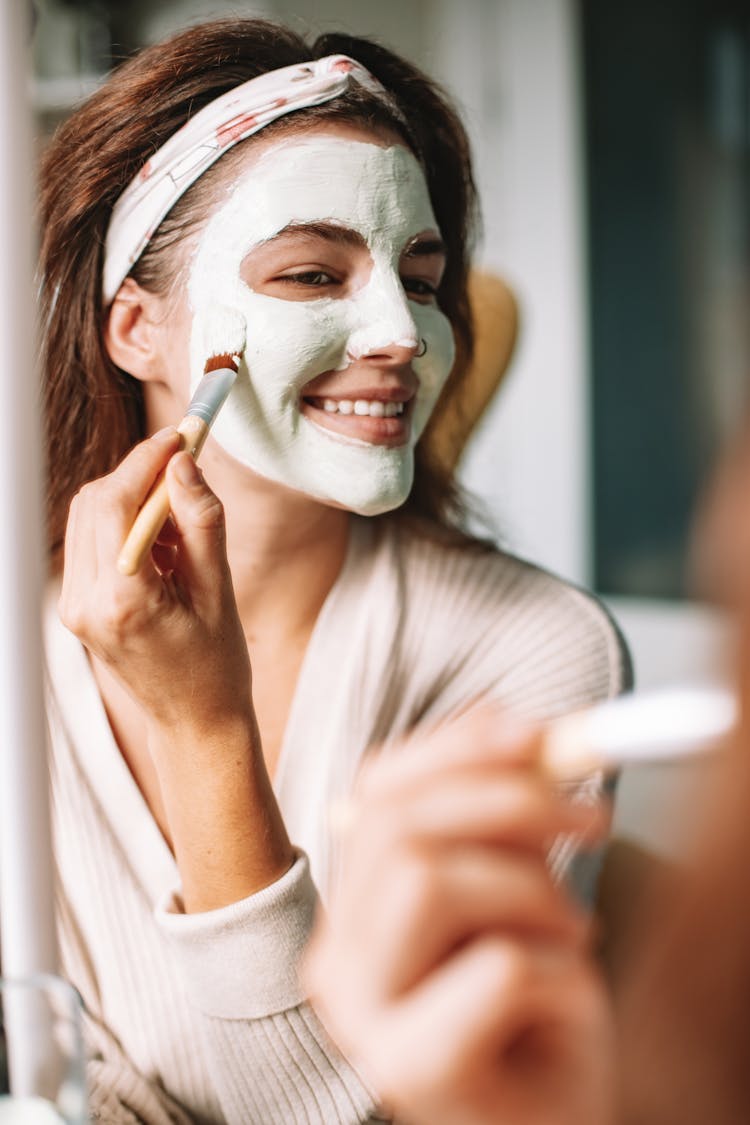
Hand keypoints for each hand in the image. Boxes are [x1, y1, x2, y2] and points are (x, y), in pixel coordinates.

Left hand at [59, 428, 252, 738]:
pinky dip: (123, 524)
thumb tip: (184, 463)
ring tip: (180, 525)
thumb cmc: (217, 663)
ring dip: (132, 499)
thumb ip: (201, 522)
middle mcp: (85, 603)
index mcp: (122, 601)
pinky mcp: (77, 606)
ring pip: (88, 516)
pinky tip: (162, 546)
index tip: (182, 435)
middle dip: (140, 474)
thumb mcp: (220, 590)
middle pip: (95, 501)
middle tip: (186, 467)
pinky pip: (90, 540)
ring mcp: (74, 607)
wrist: (194, 719)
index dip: (147, 459)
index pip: (115, 502)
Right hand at [304, 710, 615, 1124]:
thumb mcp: (518, 885)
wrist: (547, 1122)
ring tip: (572, 929)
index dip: (455, 747)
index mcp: (354, 902)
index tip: (537, 730)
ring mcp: (360, 1014)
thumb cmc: (533, 1007)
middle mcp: (336, 954)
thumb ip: (501, 813)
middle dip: (509, 799)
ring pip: (428, 882)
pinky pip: (497, 967)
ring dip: (530, 887)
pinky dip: (561, 968)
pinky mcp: (407, 1066)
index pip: (375, 791)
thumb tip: (518, 724)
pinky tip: (568, 997)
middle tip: (592, 817)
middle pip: (397, 828)